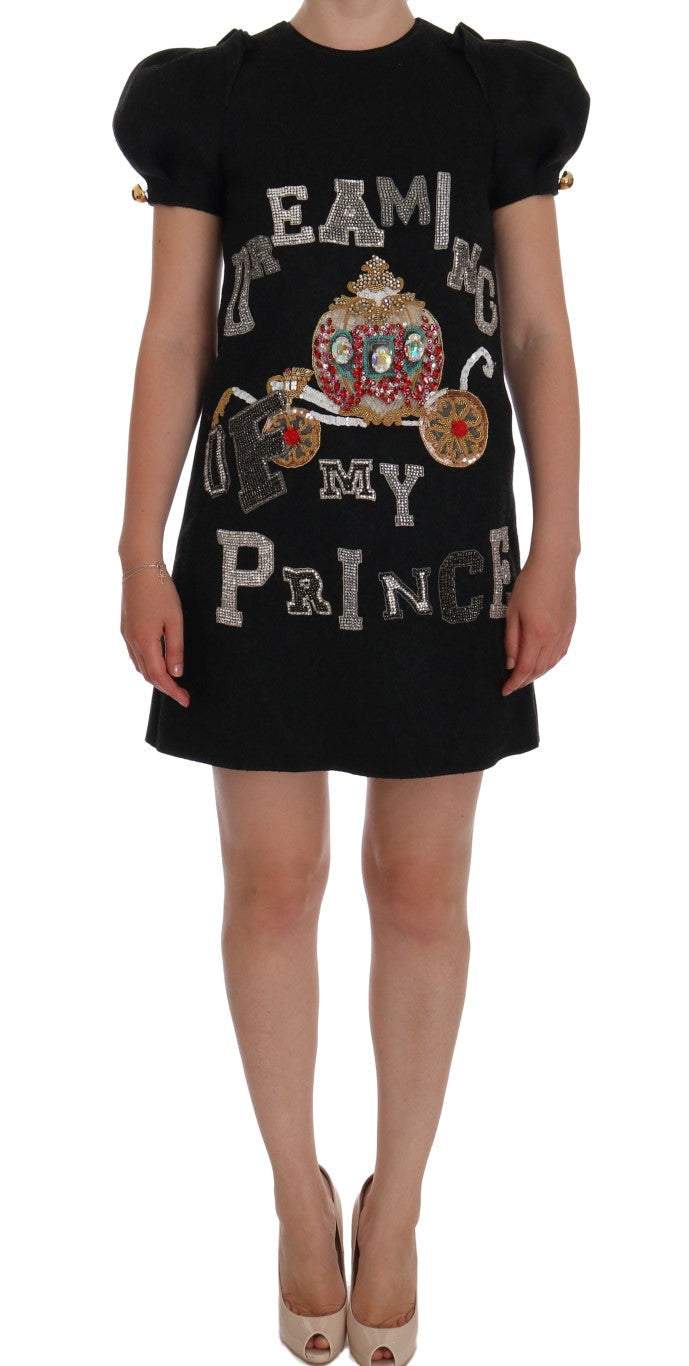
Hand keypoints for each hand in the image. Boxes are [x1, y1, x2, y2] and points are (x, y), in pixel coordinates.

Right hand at [121, 569, 189, 706]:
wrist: (139, 568)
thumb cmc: (161, 591)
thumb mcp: (175, 620)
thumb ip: (175, 648)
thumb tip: (176, 673)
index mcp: (145, 641)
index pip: (159, 676)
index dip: (172, 691)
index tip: (185, 700)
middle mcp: (132, 641)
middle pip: (147, 674)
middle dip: (165, 687)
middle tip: (182, 694)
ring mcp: (126, 635)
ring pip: (140, 666)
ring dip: (155, 677)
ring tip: (173, 682)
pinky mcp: (126, 629)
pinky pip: (136, 655)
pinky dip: (147, 665)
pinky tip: (158, 664)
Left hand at [502, 552, 575, 696]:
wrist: (555, 564)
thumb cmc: (529, 584)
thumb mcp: (512, 611)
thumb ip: (511, 640)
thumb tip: (511, 664)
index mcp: (537, 634)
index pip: (525, 669)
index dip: (514, 683)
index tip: (505, 690)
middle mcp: (554, 638)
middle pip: (539, 669)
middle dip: (525, 681)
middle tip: (512, 685)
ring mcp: (565, 633)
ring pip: (551, 663)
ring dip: (538, 674)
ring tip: (525, 677)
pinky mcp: (571, 626)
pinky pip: (561, 653)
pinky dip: (551, 663)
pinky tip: (543, 663)